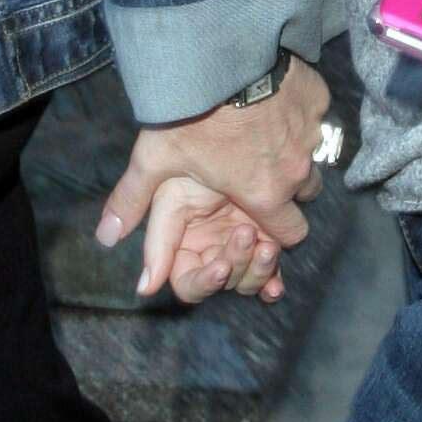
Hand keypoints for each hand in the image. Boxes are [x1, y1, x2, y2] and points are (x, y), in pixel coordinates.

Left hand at [98, 55, 330, 285]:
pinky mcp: (317, 98)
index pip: (292, 234)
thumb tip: (106, 238)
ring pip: (311, 152)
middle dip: (286, 186)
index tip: (260, 212)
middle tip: (255, 165)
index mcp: (264, 193)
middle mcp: (297, 169)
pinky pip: (314, 113)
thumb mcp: (154, 159)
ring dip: (293, 147)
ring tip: (263, 130)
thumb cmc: (189, 113)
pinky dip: (297, 109)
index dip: (277, 229)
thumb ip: (132, 200)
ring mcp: (311, 131)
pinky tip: (271, 95)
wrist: (220, 54)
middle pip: (304, 193)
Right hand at [134, 176, 288, 306]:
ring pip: (247, 280)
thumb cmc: (195, 162)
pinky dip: (273, 281)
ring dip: (258, 270)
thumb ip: (156, 243)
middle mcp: (211, 249)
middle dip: (237, 263)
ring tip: (268, 245)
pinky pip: (270, 274)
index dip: (203, 282)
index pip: (188, 282)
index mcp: (184, 244)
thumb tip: (144, 289)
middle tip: (246, 234)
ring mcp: (241, 247)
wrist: (238, 131)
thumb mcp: (169, 199)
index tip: (219, 268)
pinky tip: (277, 282)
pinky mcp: (268, 240)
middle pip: (223, 283)